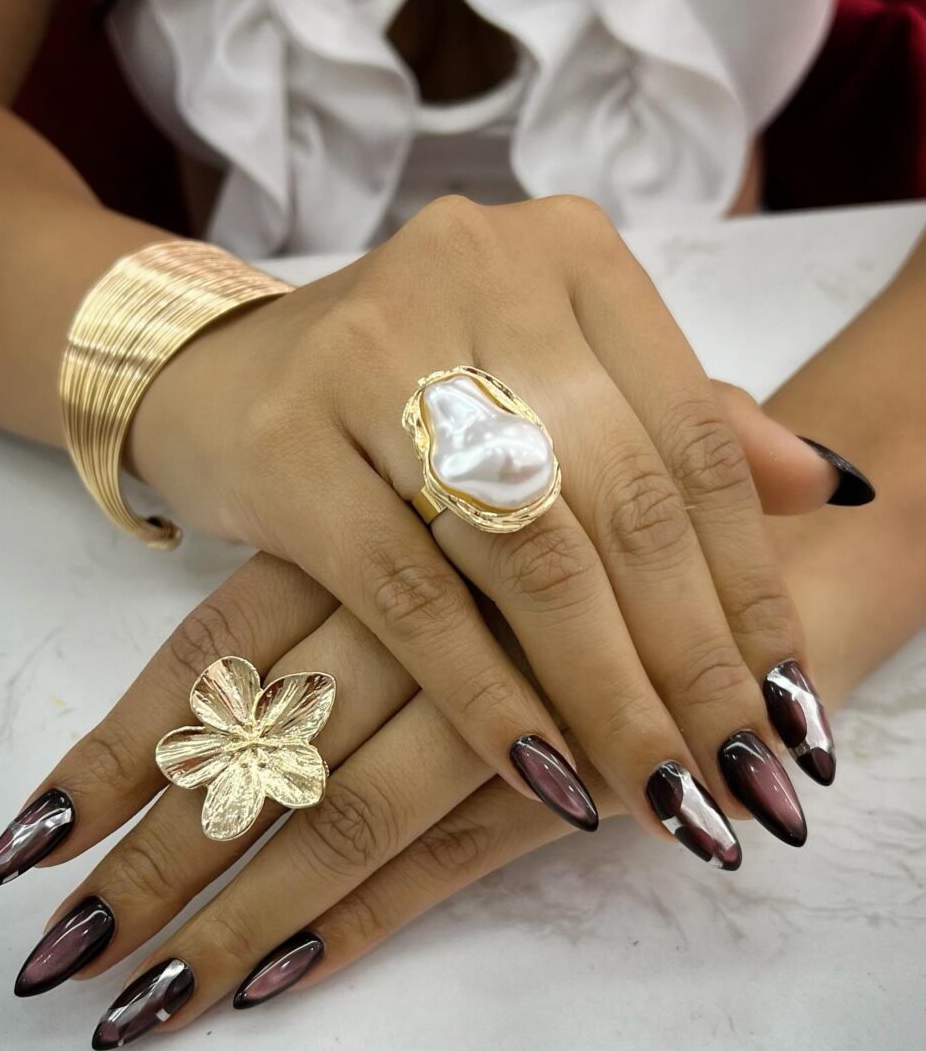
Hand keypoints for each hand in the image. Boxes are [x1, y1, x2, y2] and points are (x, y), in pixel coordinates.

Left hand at [0, 547, 803, 1045]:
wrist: (753, 557)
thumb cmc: (595, 517)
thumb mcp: (425, 530)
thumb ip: (296, 633)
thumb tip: (162, 727)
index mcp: (365, 543)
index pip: (201, 663)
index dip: (112, 760)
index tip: (31, 847)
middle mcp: (408, 625)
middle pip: (252, 759)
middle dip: (154, 865)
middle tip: (60, 961)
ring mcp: (485, 713)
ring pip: (332, 820)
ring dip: (235, 914)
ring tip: (140, 1007)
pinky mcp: (556, 780)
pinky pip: (439, 858)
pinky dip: (359, 917)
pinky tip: (274, 981)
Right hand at [130, 196, 839, 842]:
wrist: (222, 375)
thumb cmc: (410, 391)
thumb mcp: (550, 382)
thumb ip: (679, 424)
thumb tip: (828, 488)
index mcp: (570, 255)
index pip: (697, 443)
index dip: (752, 588)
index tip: (790, 711)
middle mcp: (481, 273)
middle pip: (625, 503)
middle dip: (693, 662)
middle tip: (742, 781)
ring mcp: (374, 350)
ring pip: (529, 553)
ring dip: (607, 695)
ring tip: (664, 796)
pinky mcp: (287, 441)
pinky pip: (411, 596)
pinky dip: (487, 697)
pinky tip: (548, 777)